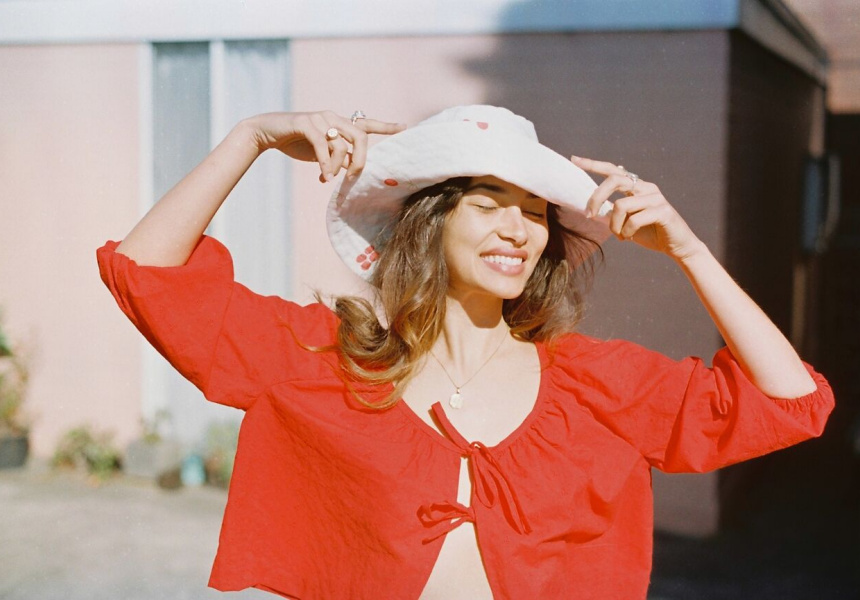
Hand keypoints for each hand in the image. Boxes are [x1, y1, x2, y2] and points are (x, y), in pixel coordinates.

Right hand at [245, 111, 404, 181]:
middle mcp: (332, 117)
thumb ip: (339, 158)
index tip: (404, 127)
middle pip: (360, 137)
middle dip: (361, 160)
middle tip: (353, 176)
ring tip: (327, 178)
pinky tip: (322, 175)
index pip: (366, 124)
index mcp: (338, 123)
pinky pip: (322, 145)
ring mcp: (319, 118)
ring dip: (337, 166)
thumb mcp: (322, 152)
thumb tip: (353, 168)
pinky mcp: (305, 123)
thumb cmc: (296, 142)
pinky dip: (324, 163)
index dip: (385, 126)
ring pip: (341, 145)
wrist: (267, 133)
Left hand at [572, 156, 704, 260]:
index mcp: (637, 186)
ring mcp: (656, 198)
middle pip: (614, 180)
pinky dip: (627, 232)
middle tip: (589, 215)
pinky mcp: (663, 211)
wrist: (677, 246)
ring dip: (614, 226)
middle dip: (596, 198)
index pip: (614, 170)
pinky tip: (630, 238)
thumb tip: (592, 210)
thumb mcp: (625, 223)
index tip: (575, 160)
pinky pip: (634, 220)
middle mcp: (646, 187)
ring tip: (620, 236)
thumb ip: (612, 213)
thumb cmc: (649, 233)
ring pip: (620, 205)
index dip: (594, 165)